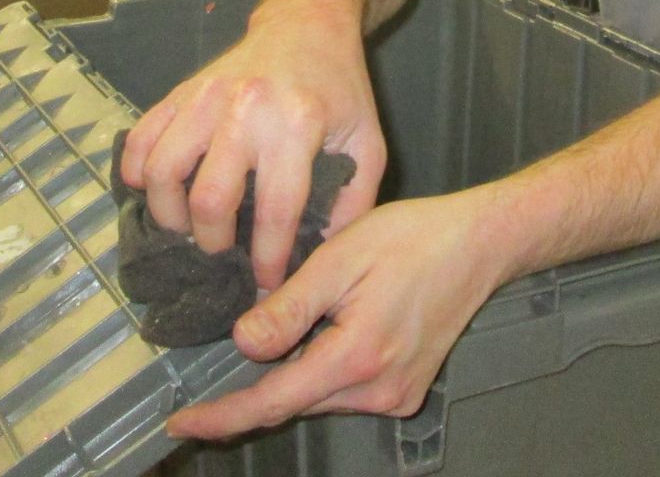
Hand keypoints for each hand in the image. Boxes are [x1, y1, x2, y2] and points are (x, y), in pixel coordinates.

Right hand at [118, 0, 386, 290]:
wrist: (307, 24)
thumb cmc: (340, 89)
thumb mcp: (367, 142)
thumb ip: (354, 203)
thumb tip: (321, 258)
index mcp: (298, 124)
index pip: (275, 210)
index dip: (267, 260)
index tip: (266, 283)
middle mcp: (247, 109)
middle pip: (209, 199)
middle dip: (213, 245)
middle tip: (224, 255)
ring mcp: (206, 96)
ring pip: (163, 171)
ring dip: (170, 215)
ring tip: (189, 228)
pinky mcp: (181, 91)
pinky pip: (141, 140)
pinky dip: (139, 175)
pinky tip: (159, 192)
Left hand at [167, 188, 511, 441]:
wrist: (478, 244)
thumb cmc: (413, 238)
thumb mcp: (340, 257)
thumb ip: (289, 306)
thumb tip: (243, 343)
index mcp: (357, 357)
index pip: (272, 401)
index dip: (221, 415)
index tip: (181, 422)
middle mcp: (378, 390)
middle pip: (294, 402)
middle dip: (251, 393)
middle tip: (206, 387)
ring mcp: (396, 396)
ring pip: (318, 396)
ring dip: (290, 375)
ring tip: (282, 331)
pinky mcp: (404, 391)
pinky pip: (344, 391)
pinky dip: (320, 372)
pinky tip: (321, 334)